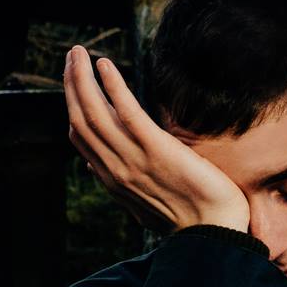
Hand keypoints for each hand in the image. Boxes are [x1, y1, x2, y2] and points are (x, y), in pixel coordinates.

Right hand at [62, 44, 248, 233]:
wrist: (215, 233)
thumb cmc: (189, 219)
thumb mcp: (143, 203)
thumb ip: (120, 181)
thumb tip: (90, 168)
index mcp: (113, 180)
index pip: (81, 138)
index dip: (73, 106)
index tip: (74, 82)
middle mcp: (115, 170)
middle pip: (80, 121)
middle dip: (72, 85)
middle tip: (71, 56)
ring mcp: (133, 160)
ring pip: (94, 114)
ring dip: (82, 79)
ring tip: (78, 52)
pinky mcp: (156, 150)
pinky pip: (126, 113)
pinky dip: (112, 86)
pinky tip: (104, 65)